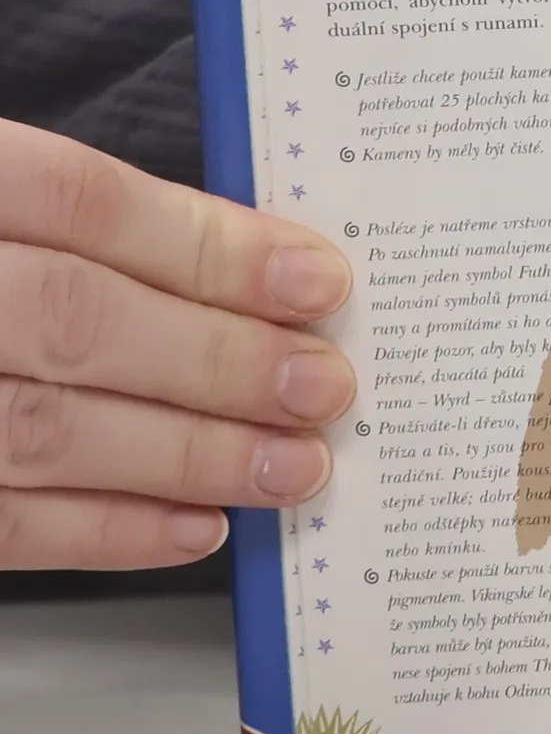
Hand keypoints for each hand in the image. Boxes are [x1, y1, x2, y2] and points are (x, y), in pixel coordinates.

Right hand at [0, 120, 355, 570]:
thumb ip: (73, 222)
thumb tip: (253, 269)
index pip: (82, 202)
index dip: (210, 245)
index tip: (320, 281)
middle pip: (74, 318)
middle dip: (220, 360)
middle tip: (326, 387)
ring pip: (40, 429)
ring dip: (187, 454)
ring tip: (295, 466)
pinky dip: (104, 531)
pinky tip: (196, 527)